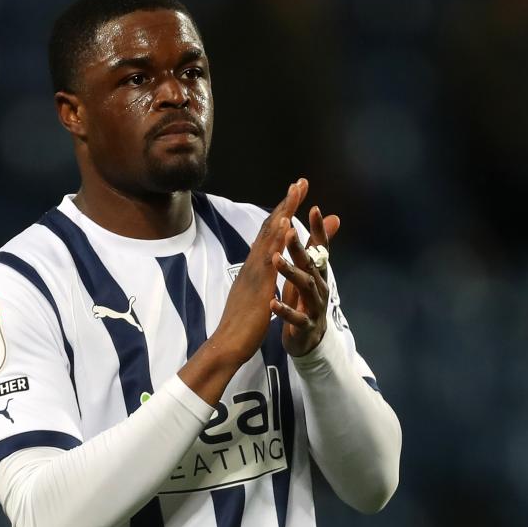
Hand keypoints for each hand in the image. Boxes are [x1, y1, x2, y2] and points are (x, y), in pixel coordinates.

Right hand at [210, 178, 309, 362]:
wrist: (227, 344)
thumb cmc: (242, 324)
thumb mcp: (259, 296)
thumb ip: (265, 281)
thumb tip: (270, 271)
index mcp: (255, 267)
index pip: (270, 234)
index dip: (282, 212)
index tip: (295, 194)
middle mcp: (253, 263)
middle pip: (270, 226)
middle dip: (286, 202)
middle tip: (300, 182)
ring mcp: (254, 272)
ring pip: (269, 235)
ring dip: (284, 211)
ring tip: (296, 191)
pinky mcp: (258, 285)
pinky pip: (269, 258)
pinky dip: (278, 238)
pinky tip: (288, 224)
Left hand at [271, 201, 340, 356]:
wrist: (308, 340)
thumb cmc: (305, 300)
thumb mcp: (311, 272)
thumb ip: (316, 247)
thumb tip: (333, 218)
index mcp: (317, 273)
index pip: (320, 247)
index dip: (319, 229)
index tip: (315, 207)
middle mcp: (319, 287)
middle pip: (310, 264)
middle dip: (300, 247)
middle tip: (288, 231)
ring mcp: (313, 307)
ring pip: (304, 287)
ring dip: (291, 272)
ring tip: (276, 259)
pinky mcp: (305, 326)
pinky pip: (296, 318)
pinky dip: (284, 310)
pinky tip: (272, 303)